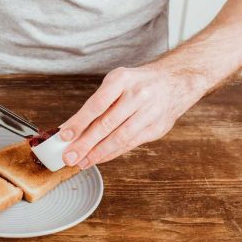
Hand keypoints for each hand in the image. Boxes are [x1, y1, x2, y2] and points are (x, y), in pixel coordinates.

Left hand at [58, 65, 207, 168]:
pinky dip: (112, 153)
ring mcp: (150, 112)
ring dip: (98, 153)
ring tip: (82, 162)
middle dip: (85, 144)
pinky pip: (130, 144)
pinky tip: (98, 158)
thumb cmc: (137, 83)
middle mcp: (138, 95)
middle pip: (107, 124)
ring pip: (120, 137)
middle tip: (69, 157)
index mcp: (122, 79)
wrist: (176, 80)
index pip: (97, 104)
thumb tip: (69, 128)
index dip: (79, 122)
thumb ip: (94, 105)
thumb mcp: (116, 83)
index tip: (65, 136)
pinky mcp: (157, 128)